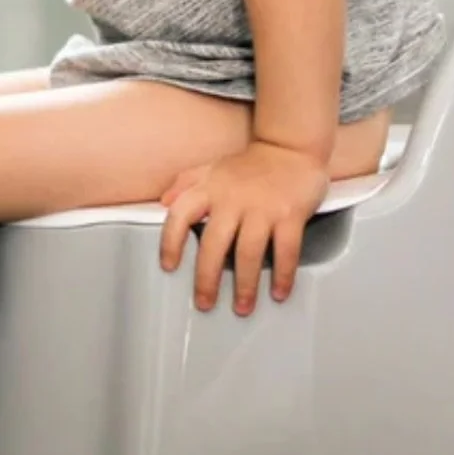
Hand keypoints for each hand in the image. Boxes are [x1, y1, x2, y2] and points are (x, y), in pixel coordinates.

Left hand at [159, 141, 329, 314]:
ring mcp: (262, 208)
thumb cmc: (249, 164)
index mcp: (210, 189)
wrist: (290, 147)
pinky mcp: (290, 215)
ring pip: (249, 253)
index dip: (170, 241)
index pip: (180, 214)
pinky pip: (286, 251)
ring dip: (245, 285)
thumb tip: (163, 202)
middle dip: (207, 278)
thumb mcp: (211, 168)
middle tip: (204, 303)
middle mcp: (233, 200)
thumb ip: (185, 183)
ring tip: (242, 307)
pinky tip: (279, 292)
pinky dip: (283, 275)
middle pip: (214, 244)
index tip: (168, 265)